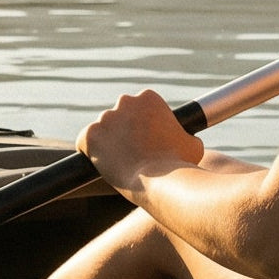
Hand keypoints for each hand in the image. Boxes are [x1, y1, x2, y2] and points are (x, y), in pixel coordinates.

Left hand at [76, 89, 204, 200]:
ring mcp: (105, 118)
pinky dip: (91, 152)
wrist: (160, 181)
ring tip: (120, 163)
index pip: (139, 108)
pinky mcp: (88, 136)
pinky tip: (101, 164)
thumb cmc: (179, 164)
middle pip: (120, 115)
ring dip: (109, 142)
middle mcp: (124, 101)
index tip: (146, 140)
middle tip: (131, 151)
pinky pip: (86, 143)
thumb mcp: (192, 143)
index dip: (143, 125)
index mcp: (148, 98)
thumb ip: (183, 135)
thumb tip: (186, 140)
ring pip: (103, 130)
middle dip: (124, 131)